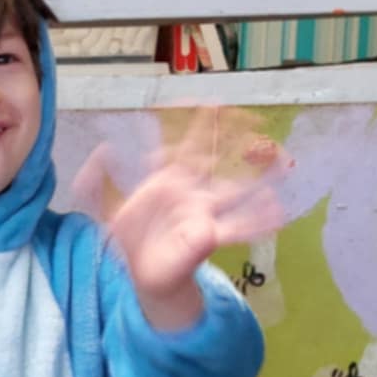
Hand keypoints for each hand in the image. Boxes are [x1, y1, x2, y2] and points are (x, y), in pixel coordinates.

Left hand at [75, 107, 286, 331]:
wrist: (144, 272)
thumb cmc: (132, 238)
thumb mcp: (105, 210)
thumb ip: (94, 183)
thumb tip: (101, 149)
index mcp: (169, 180)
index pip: (186, 148)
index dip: (199, 126)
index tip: (213, 103)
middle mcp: (191, 192)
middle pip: (216, 162)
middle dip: (235, 143)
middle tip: (257, 123)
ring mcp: (203, 213)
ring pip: (234, 191)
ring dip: (257, 179)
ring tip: (282, 164)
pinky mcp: (208, 237)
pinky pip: (236, 228)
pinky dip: (257, 221)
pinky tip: (277, 214)